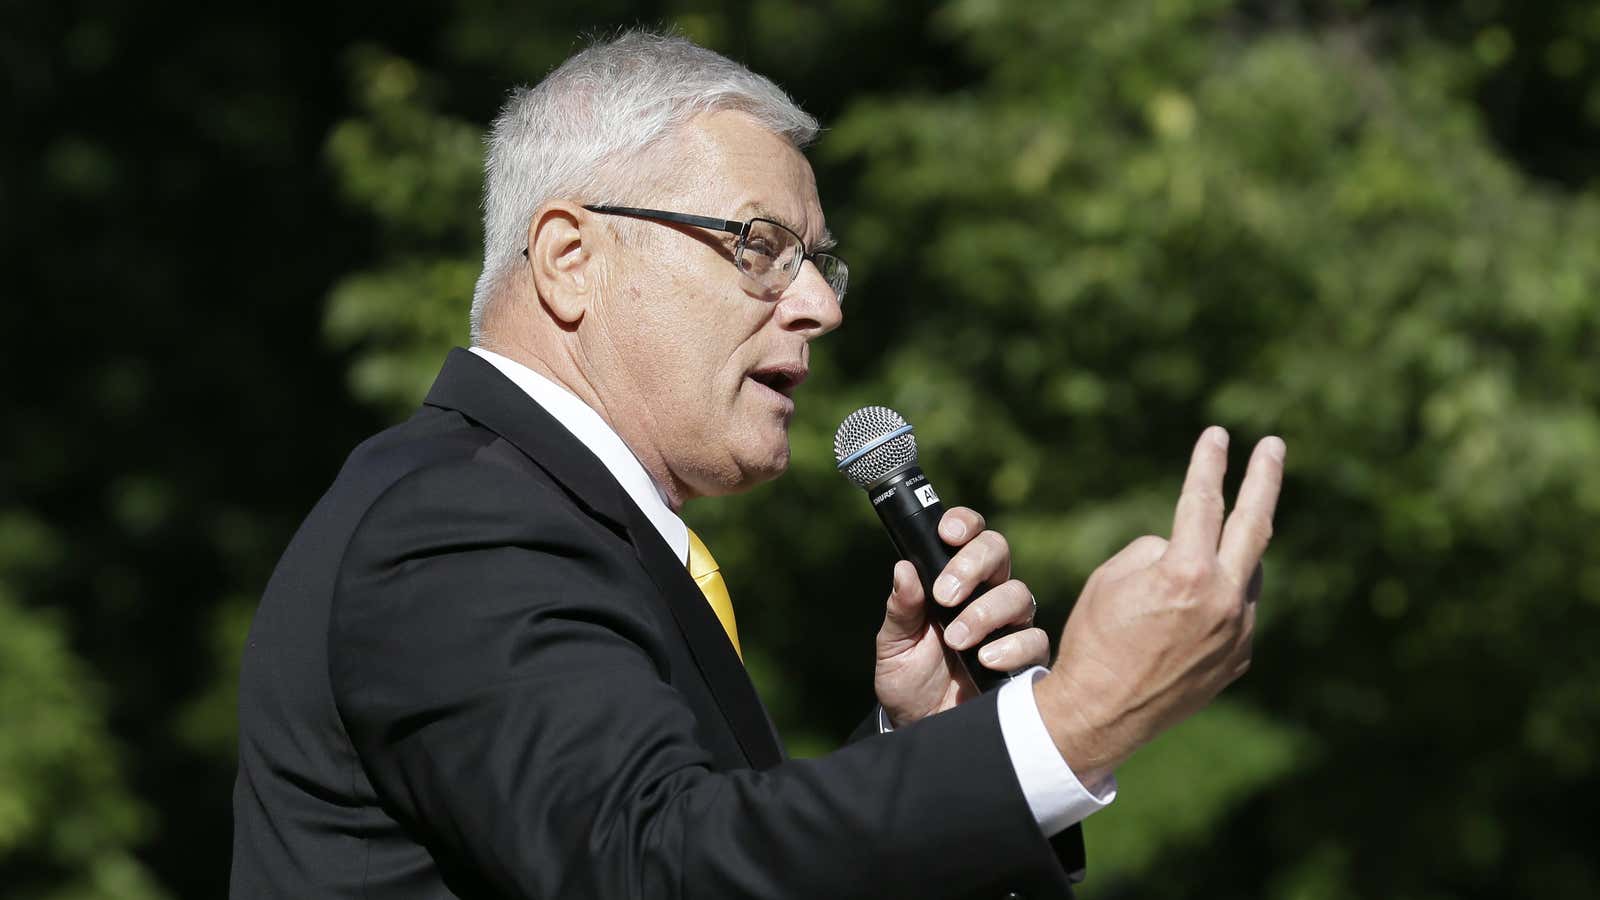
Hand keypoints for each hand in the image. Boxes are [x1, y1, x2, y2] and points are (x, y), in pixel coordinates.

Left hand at [873, 508, 1049, 727]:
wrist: (923, 728)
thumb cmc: (909, 680)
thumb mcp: (894, 645)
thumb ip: (901, 609)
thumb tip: (903, 569)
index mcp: (953, 580)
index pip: (969, 536)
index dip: (964, 524)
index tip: (947, 533)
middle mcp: (986, 595)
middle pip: (997, 552)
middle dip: (972, 564)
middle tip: (945, 595)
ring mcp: (1009, 626)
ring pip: (1018, 595)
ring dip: (985, 612)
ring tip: (956, 639)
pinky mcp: (1026, 660)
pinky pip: (1034, 641)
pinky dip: (1010, 647)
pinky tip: (985, 659)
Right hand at [1036, 427, 1284, 786]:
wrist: (1100, 714)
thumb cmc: (1094, 639)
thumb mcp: (1110, 578)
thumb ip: (1157, 550)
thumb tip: (1184, 550)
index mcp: (1187, 574)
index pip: (1204, 503)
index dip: (1209, 464)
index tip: (1218, 435)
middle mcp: (1224, 601)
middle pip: (1256, 526)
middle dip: (1265, 480)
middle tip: (1273, 447)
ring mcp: (1238, 633)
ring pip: (1244, 573)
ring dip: (1228, 555)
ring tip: (1194, 563)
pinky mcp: (1238, 659)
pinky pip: (1236, 611)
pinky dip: (1219, 598)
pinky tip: (1189, 613)